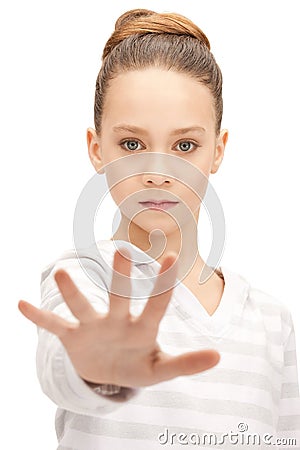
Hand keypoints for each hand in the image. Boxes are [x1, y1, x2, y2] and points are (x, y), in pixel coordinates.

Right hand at [18, 248, 219, 387]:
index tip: (172, 257)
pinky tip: (20, 304)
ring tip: (62, 272)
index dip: (163, 285)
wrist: (110, 372)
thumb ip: (186, 363)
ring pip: (82, 306)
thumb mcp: (161, 370)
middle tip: (122, 251)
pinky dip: (38, 317)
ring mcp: (93, 327)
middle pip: (120, 297)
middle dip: (121, 277)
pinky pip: (53, 326)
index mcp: (142, 329)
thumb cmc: (139, 366)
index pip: (156, 304)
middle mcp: (117, 320)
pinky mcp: (73, 336)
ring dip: (72, 292)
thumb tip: (219, 355)